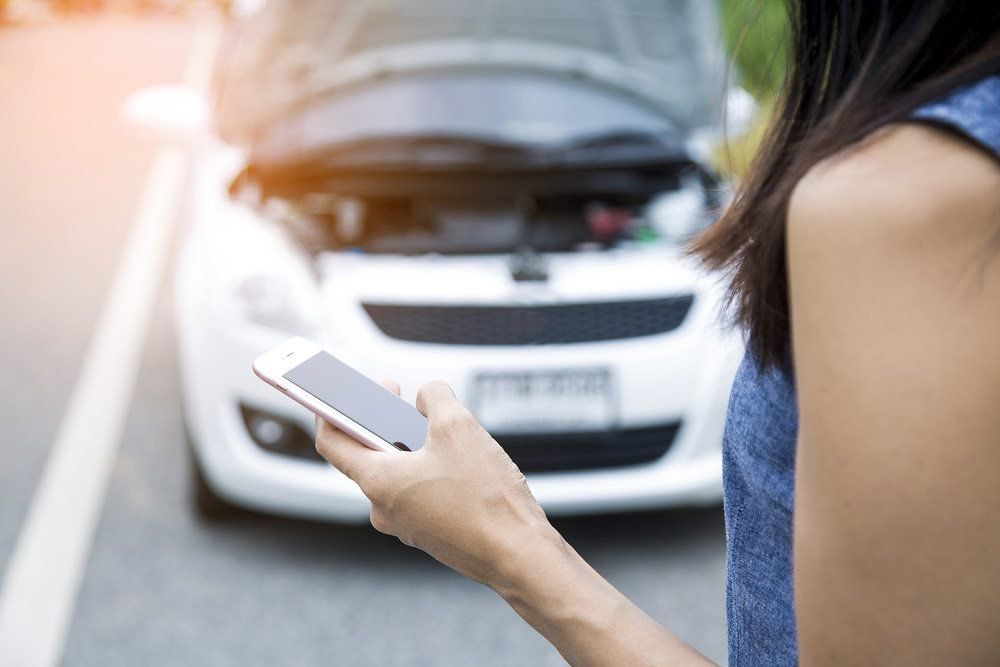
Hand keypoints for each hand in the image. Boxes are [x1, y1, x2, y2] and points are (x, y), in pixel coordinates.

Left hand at [315, 380, 560, 587]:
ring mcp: (407, 523)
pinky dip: (426, 467)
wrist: (518, 554)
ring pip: (397, 472)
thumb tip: (428, 395)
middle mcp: (384, 507)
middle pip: (367, 453)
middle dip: (379, 418)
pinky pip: (417, 491)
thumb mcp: (459, 426)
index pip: (332, 441)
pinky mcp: (430, 532)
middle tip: (396, 393)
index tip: (340, 387)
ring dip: (408, 442)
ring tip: (433, 422)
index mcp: (378, 481)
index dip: (331, 408)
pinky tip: (454, 456)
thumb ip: (435, 397)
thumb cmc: (486, 498)